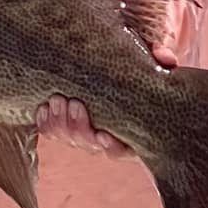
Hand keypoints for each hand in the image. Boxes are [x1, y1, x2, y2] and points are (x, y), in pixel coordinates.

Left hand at [37, 36, 178, 155]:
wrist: (121, 73)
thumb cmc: (147, 78)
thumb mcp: (160, 72)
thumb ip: (165, 65)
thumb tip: (162, 57)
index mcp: (134, 135)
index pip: (123, 151)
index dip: (112, 147)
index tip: (103, 135)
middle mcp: (108, 139)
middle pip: (89, 145)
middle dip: (78, 128)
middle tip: (74, 103)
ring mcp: (86, 134)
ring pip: (69, 139)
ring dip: (60, 123)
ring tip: (56, 100)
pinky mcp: (67, 125)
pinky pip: (53, 131)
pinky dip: (46, 123)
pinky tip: (43, 108)